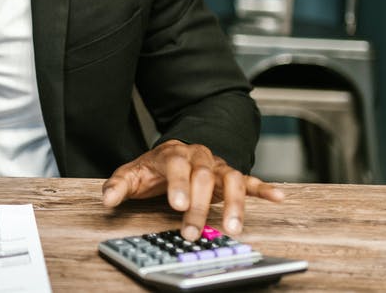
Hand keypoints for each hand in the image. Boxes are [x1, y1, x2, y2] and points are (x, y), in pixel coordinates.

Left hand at [101, 140, 284, 240]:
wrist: (174, 153)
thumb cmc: (153, 169)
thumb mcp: (131, 174)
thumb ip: (118, 186)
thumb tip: (107, 199)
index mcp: (173, 153)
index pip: (177, 165)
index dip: (178, 184)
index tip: (176, 205)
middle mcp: (198, 156)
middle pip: (203, 177)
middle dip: (198, 206)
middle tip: (191, 231)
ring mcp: (216, 166)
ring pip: (230, 180)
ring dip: (233, 204)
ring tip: (232, 227)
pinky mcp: (231, 176)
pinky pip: (250, 180)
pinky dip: (263, 188)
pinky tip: (278, 197)